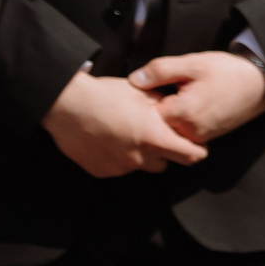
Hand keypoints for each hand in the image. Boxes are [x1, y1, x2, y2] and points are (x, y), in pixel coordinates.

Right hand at [41, 71, 209, 177]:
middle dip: (164, 152)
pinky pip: (119, 168)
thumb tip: (180, 111)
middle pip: (165, 163)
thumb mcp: (145, 94)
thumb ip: (167, 108)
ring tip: (127, 134)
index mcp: (154, 138)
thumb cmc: (106, 96)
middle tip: (153, 135)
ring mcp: (119, 167)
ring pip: (141, 166)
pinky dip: (118, 158)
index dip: (197, 151)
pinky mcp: (101, 171)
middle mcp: (138, 158)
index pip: (191, 156)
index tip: (195, 145)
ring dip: (140, 155)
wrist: (67, 105)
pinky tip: (110, 141)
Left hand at [134, 51, 264, 143]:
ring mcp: (199, 137)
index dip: (144, 98)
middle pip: (156, 124)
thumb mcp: (192, 63)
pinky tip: (191, 103)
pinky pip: (183, 132)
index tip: (152, 87)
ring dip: (170, 115)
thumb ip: (160, 70)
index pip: (145, 112)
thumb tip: (133, 80)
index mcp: (182, 113)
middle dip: (156, 108)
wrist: (261, 84)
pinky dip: (182, 120)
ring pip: (170, 129)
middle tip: (169, 89)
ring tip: (182, 95)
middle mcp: (189, 131)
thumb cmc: (228, 72)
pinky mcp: (207, 138)